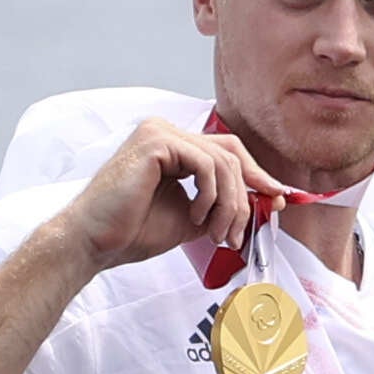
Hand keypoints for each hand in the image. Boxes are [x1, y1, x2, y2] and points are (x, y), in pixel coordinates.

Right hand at [63, 117, 258, 276]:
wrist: (96, 242)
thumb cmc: (134, 231)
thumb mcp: (194, 216)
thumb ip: (224, 203)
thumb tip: (270, 197)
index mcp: (173, 147)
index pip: (228, 152)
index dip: (256, 175)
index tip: (277, 199)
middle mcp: (167, 131)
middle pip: (230, 155)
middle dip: (245, 197)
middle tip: (240, 233)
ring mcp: (160, 132)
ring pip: (222, 161)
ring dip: (229, 205)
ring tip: (217, 234)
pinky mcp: (155, 141)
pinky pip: (206, 163)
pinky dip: (210, 195)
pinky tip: (196, 217)